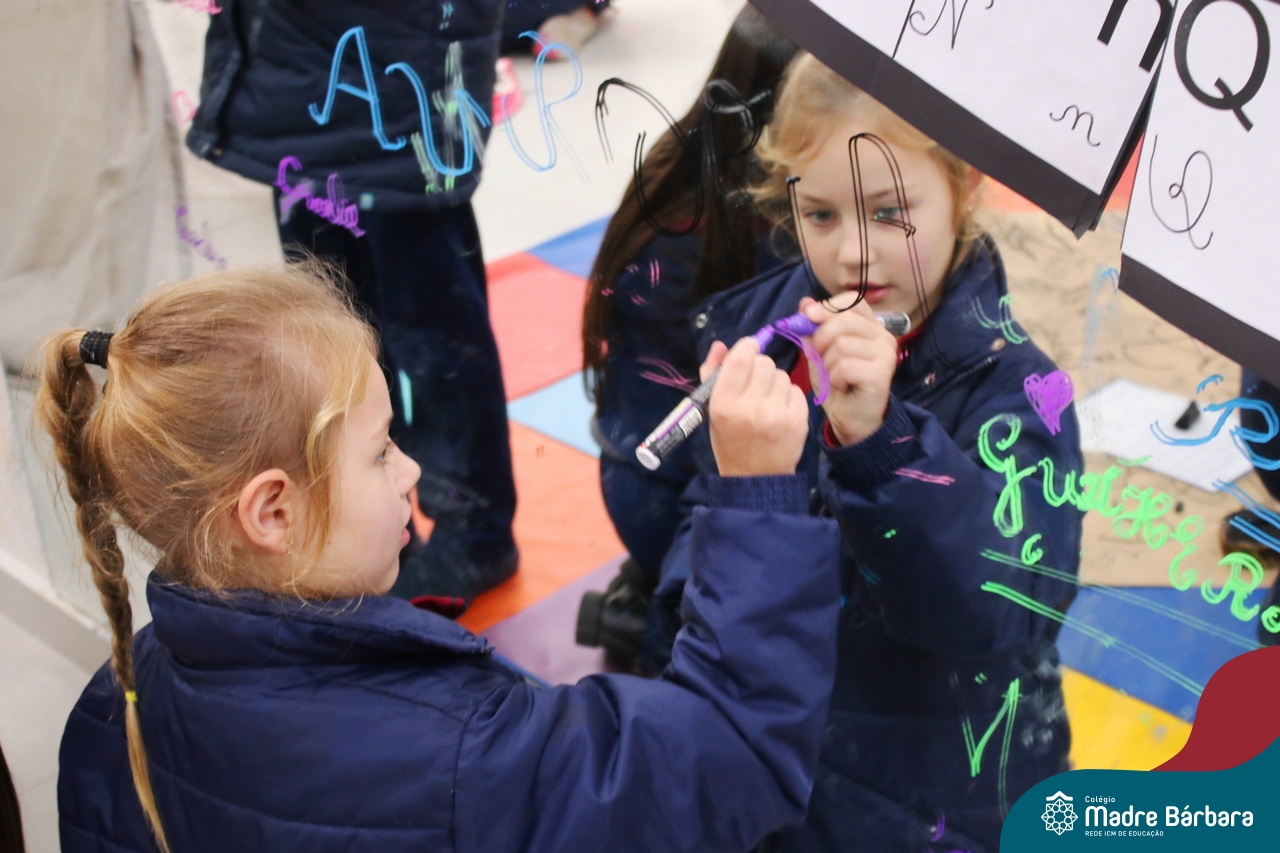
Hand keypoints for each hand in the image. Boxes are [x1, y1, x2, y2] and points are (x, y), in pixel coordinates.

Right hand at [702, 337, 809, 476]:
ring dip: (775, 383)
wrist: (755, 478)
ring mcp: (776, 415)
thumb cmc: (730, 440)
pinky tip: (780, 411)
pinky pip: (797, 390)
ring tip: (767, 401)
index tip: (749, 348)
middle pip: (764, 363)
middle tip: (756, 384)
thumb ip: (713, 374)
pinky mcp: (797, 421)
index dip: (746, 347)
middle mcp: (750, 408)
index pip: (740, 359)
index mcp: (724, 405)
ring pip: (782, 375)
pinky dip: (789, 396)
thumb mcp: (712, 410)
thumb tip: (721, 345)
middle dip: (760, 368)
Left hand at [800, 294, 897, 445]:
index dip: (826, 307)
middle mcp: (883, 335)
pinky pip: (845, 366)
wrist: (849, 418)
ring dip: (827, 363)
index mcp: (869, 325)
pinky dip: (834, 377)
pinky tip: (840, 385)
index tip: (808, 318)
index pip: (851, 301)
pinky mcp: (882, 373)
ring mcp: (886, 354)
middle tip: (817, 357)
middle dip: (821, 338)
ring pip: (842, 344)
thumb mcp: (818, 351)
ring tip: (831, 376)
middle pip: (844, 320)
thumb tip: (805, 303)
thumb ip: (813, 328)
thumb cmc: (836, 383)